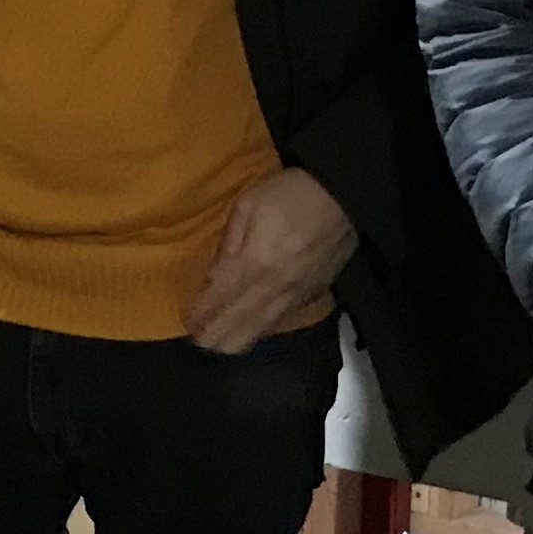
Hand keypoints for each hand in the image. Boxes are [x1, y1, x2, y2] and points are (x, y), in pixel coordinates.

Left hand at [185, 167, 356, 355]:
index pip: (216, 304)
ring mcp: (295, 299)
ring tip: (216, 333)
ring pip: (256, 336)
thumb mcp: (246, 207)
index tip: (186, 320)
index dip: (197, 317)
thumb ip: (226, 246)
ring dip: (232, 338)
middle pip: (234, 333)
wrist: (346, 197)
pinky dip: (256, 327)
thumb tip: (211, 280)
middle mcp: (273, 289)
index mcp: (253, 263)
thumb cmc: (289, 195)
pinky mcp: (311, 299)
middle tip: (196, 331)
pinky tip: (247, 320)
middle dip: (210, 337)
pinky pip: (276, 324)